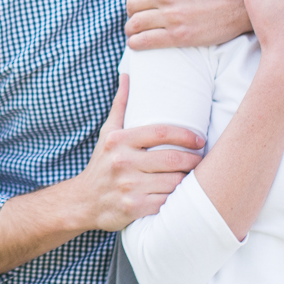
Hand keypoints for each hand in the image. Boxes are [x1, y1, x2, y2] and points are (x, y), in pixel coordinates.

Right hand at [77, 77, 206, 229]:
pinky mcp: (134, 208)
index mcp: (119, 141)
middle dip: (193, 160)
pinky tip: (182, 196)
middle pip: (172, 159)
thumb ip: (121, 105)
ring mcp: (128, 187)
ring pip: (173, 182)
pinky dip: (178, 200)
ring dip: (189, 180)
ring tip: (196, 177)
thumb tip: (128, 75)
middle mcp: (122, 162)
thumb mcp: (107, 133)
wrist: (82, 202)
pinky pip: (167, 202)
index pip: (161, 132)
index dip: (186, 135)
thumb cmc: (101, 164)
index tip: (199, 140)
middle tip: (201, 160)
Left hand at [125, 0, 250, 49]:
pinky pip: (145, 41)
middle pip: (132, 4)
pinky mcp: (178, 35)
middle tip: (138, 15)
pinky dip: (135, 43)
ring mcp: (170, 15)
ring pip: (135, 23)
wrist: (248, 0)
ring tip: (133, 31)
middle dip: (132, 10)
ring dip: (130, 28)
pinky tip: (135, 43)